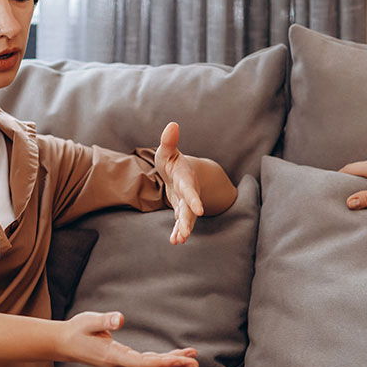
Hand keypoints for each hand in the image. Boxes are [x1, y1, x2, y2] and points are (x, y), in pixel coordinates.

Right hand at [60, 311, 198, 366]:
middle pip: (152, 366)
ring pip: (151, 365)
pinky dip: (162, 358)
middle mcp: (120, 364)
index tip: (180, 360)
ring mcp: (122, 364)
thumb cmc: (77, 330)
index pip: (143, 362)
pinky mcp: (124, 361)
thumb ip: (104, 320)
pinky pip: (147, 361)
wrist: (64, 343)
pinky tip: (174, 356)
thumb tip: (120, 319)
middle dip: (174, 363)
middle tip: (195, 362)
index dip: (163, 361)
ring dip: (171, 361)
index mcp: (113, 356)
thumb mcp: (88, 321)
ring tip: (191, 357)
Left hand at [154, 122, 205, 244]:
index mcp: (186, 179)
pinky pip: (181, 222)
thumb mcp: (167, 151)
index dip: (194, 200)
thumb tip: (172, 124)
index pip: (190, 190)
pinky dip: (179, 231)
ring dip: (183, 229)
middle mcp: (189, 193)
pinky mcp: (182, 211)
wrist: (182, 172)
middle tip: (184, 234)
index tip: (199, 211)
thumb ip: (168, 141)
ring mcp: (186, 203)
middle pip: (190, 210)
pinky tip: (175, 241)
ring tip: (178, 241)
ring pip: (186, 218)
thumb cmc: (173, 161)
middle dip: (187, 222)